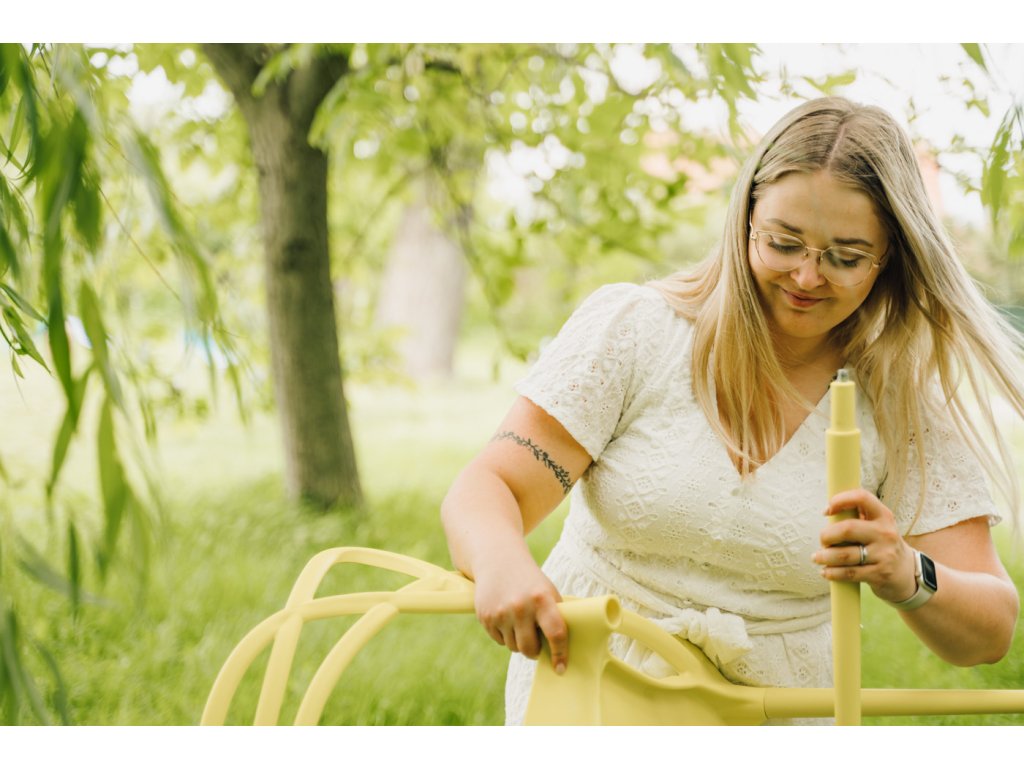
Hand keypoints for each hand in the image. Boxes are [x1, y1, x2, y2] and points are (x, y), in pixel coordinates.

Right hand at [472, 553, 568, 673]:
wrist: (497, 560)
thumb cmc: (530, 581)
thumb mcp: (547, 592)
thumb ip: (554, 617)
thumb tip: (560, 650)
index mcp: (542, 599)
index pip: (556, 633)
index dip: (560, 654)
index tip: (561, 668)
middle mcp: (520, 607)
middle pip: (530, 648)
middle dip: (534, 651)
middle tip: (537, 645)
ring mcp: (501, 613)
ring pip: (513, 647)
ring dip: (518, 642)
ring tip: (519, 622)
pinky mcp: (486, 617)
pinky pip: (499, 641)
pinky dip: (505, 635)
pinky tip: (506, 618)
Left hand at [814, 489, 917, 603]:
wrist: (906, 572)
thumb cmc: (882, 544)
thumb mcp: (877, 526)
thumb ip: (857, 516)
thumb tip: (828, 511)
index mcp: (883, 516)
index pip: (862, 498)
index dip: (840, 500)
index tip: (826, 510)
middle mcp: (885, 534)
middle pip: (847, 529)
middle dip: (827, 535)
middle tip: (822, 541)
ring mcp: (884, 555)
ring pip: (844, 554)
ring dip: (825, 556)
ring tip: (817, 557)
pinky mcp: (880, 574)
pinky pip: (849, 573)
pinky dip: (833, 573)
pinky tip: (826, 572)